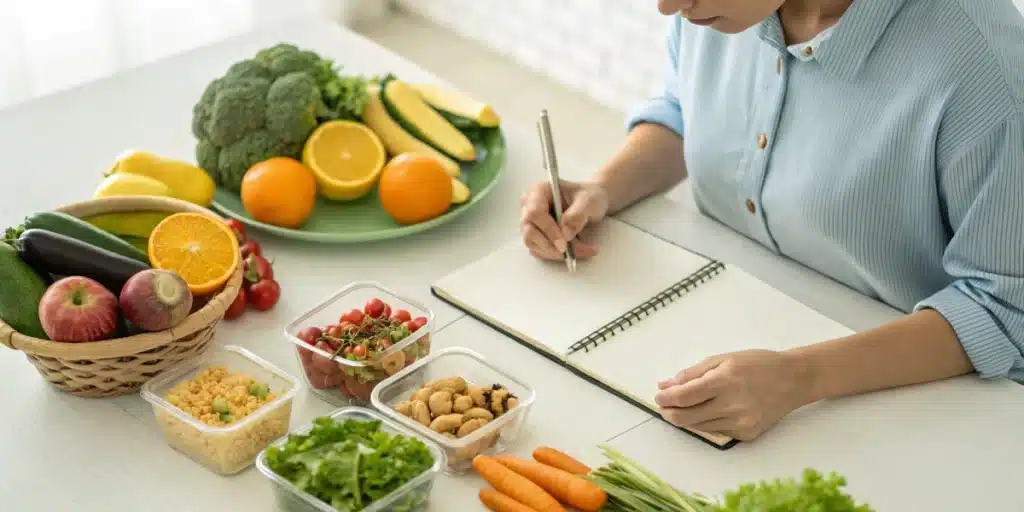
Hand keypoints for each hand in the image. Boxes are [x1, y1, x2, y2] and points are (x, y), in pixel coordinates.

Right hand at [519, 180, 608, 260]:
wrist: (591, 203)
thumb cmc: (589, 196)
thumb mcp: (589, 201)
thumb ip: (577, 215)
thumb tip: (565, 234)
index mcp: (539, 191)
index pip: (535, 213)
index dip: (548, 230)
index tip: (564, 244)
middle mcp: (529, 206)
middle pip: (530, 231)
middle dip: (552, 246)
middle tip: (573, 253)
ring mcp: (530, 222)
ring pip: (533, 244)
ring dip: (556, 253)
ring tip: (581, 250)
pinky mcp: (535, 236)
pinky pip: (539, 250)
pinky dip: (556, 255)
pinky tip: (574, 252)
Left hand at [653, 349, 813, 440]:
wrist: (794, 380)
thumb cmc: (758, 364)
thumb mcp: (723, 359)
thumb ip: (692, 374)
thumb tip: (665, 385)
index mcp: (725, 380)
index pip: (684, 397)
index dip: (666, 399)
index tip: (659, 396)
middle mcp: (733, 404)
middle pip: (686, 418)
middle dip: (669, 413)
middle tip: (665, 406)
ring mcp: (741, 423)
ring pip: (699, 427)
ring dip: (686, 418)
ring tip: (685, 407)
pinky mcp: (747, 434)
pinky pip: (716, 431)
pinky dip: (707, 422)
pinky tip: (712, 410)